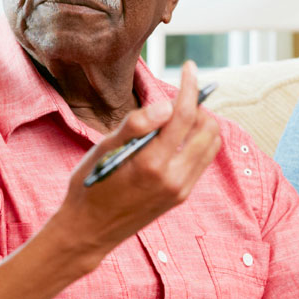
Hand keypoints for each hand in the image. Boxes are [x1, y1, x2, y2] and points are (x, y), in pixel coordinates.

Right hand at [52, 61, 220, 263]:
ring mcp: (180, 189)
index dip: (190, 86)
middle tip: (178, 96)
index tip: (188, 67)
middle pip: (207, 128)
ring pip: (210, 144)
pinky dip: (197, 142)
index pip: (184, 115)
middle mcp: (173, 178)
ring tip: (177, 116)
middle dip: (198, 105)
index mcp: (152, 164)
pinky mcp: (181, 196)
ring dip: (201, 124)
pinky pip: (202, 161)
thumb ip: (135, 125)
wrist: (88, 231)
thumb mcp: (103, 150)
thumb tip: (166, 105)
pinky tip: (176, 137)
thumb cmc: (89, 186)